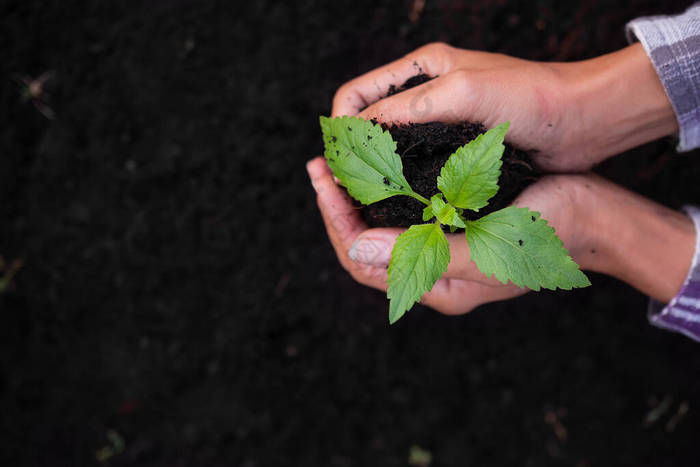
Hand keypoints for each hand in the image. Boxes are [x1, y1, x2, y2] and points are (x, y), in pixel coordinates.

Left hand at [307, 157, 694, 315]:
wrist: (594, 216)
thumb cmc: (548, 233)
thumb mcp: (483, 249)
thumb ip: (420, 254)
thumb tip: (356, 246)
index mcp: (437, 288)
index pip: (365, 262)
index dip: (338, 222)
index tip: (323, 183)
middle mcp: (433, 272)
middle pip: (366, 245)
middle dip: (338, 207)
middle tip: (319, 167)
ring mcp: (442, 248)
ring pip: (383, 227)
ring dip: (357, 197)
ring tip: (336, 164)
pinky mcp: (454, 224)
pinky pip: (405, 212)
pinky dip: (384, 190)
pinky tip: (374, 167)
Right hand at [332, 42, 677, 171]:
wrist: (585, 119)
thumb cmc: (531, 96)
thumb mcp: (464, 92)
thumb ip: (409, 106)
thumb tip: (360, 130)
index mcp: (421, 70)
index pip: (356, 95)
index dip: (341, 127)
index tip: (338, 162)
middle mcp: (427, 96)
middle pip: (369, 124)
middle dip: (353, 154)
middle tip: (345, 189)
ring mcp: (443, 124)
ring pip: (391, 148)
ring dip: (377, 171)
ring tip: (368, 201)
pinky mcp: (459, 150)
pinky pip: (418, 166)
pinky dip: (404, 182)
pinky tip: (402, 203)